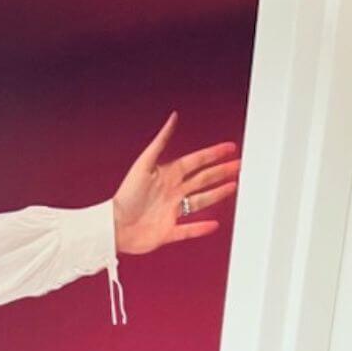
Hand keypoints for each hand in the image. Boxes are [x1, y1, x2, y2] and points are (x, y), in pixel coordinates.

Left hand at [112, 112, 239, 254]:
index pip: (195, 162)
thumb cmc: (124, 197)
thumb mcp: (144, 164)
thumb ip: (160, 142)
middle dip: (221, 172)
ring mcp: (170, 212)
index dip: (213, 154)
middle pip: (202, 180)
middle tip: (238, 166)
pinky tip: (214, 224)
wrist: (113, 227)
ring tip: (233, 187)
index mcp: (166, 176)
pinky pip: (188, 230)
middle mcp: (171, 193)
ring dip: (217, 195)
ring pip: (200, 202)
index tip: (229, 148)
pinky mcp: (167, 232)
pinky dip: (201, 228)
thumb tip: (172, 118)